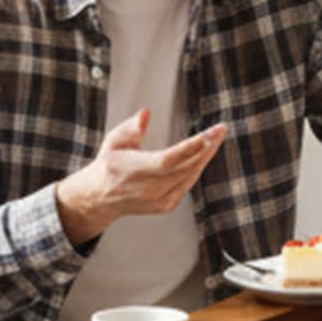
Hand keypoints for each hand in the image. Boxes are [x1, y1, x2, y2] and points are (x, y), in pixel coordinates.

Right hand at [54, 107, 226, 245]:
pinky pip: (188, 184)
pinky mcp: (166, 206)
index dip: (190, 148)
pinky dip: (197, 169)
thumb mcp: (114, 141)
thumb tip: (145, 114)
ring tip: (216, 138)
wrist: (102, 198)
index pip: (168, 160)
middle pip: (185, 168)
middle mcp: (147, 189)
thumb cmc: (110, 165)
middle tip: (219, 131)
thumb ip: (130, 128)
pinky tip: (205, 154)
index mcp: (133, 171)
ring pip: (190, 176)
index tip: (207, 135)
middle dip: (205, 148)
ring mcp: (158, 200)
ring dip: (205, 157)